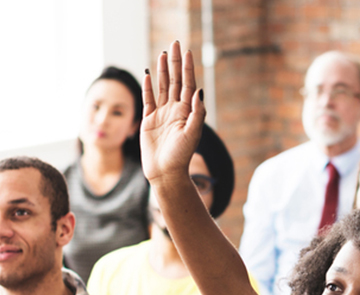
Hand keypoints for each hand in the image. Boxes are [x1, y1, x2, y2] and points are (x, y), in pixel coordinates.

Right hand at [140, 40, 204, 185]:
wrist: (166, 172)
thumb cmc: (182, 156)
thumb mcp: (193, 134)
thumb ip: (197, 112)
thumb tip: (198, 90)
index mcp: (187, 111)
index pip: (187, 84)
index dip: (188, 67)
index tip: (187, 51)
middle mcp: (175, 110)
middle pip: (175, 80)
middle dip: (175, 62)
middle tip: (175, 43)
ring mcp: (161, 114)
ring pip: (162, 86)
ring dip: (162, 70)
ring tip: (163, 54)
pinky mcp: (148, 120)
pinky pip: (148, 99)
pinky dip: (148, 86)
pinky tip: (147, 74)